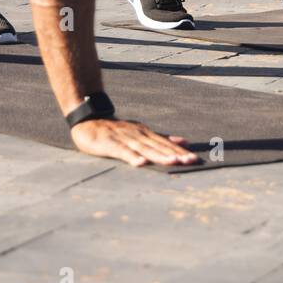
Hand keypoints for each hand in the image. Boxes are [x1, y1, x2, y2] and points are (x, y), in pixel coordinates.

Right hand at [70, 118, 198, 167]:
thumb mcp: (141, 132)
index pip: (166, 144)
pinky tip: (140, 164)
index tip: (194, 160)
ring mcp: (124, 139)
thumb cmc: (116, 130)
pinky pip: (122, 151)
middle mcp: (138, 135)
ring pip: (144, 148)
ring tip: (172, 162)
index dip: (180, 152)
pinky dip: (131, 157)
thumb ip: (162, 139)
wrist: (88, 119)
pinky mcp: (109, 144)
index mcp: (146, 134)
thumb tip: (185, 142)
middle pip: (158, 146)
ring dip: (158, 156)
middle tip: (190, 162)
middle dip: (175, 154)